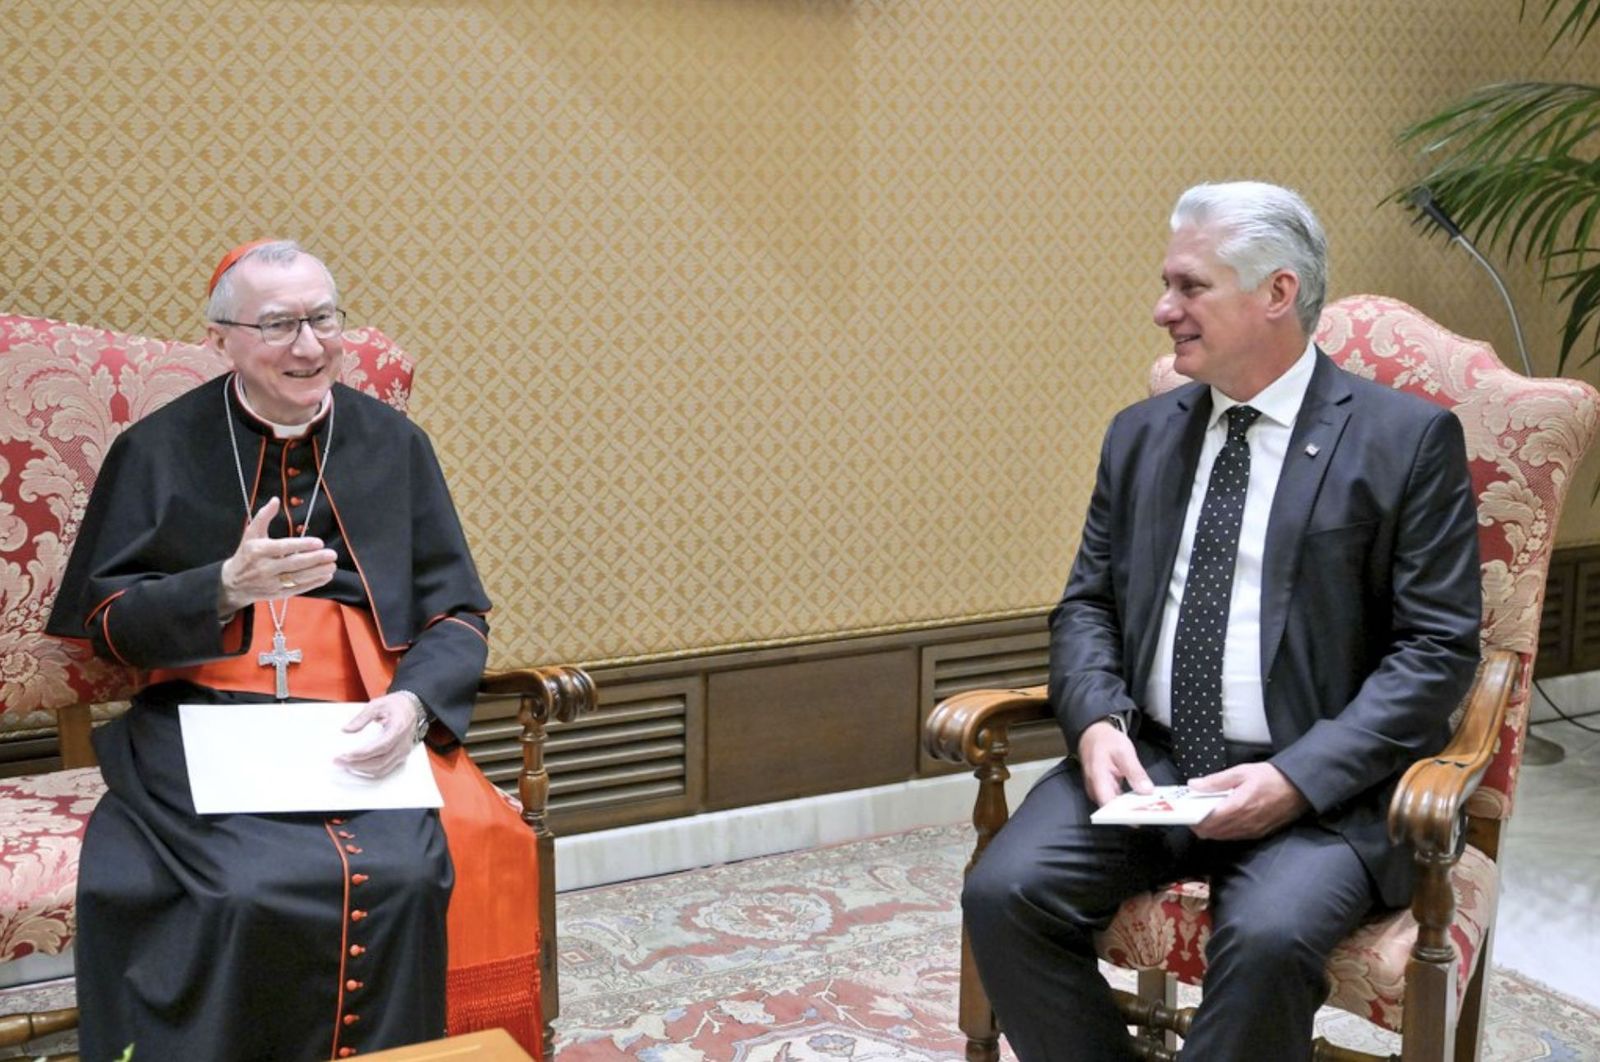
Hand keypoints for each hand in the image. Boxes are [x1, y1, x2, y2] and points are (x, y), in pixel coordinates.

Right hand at [217, 498, 338, 614]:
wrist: (233, 582)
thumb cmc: (246, 554)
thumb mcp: (251, 533)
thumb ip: (264, 516)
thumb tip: (276, 500)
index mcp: (259, 550)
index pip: (283, 547)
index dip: (302, 545)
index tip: (319, 542)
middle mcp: (265, 568)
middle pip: (293, 564)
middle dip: (315, 559)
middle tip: (332, 554)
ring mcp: (271, 583)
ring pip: (297, 578)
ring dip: (317, 572)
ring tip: (332, 565)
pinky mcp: (277, 594)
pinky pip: (297, 589)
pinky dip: (313, 584)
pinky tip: (326, 577)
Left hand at [335, 693, 420, 777]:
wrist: (412, 708)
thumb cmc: (396, 705)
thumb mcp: (377, 704)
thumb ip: (361, 718)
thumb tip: (347, 730)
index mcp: (398, 728)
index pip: (381, 747)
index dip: (362, 754)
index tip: (345, 755)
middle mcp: (403, 743)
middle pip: (380, 762)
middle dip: (356, 764)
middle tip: (339, 761)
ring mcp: (403, 752)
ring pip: (382, 769)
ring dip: (362, 770)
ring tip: (345, 764)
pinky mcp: (400, 757)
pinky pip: (384, 769)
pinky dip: (369, 771)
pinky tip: (358, 766)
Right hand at [1077, 719, 1153, 807]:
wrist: (1093, 734)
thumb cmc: (1106, 741)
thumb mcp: (1124, 751)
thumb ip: (1135, 771)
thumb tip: (1147, 790)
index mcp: (1097, 778)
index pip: (1108, 805)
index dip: (1124, 815)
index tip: (1141, 818)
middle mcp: (1095, 789)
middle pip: (1112, 809)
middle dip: (1133, 813)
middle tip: (1152, 813)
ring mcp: (1098, 791)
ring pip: (1115, 807)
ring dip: (1132, 808)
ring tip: (1151, 808)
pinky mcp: (1104, 791)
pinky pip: (1116, 801)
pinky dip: (1129, 802)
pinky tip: (1142, 800)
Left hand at [1188, 762, 1308, 839]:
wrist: (1299, 789)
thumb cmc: (1270, 778)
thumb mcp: (1241, 772)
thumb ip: (1215, 781)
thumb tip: (1193, 785)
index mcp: (1237, 807)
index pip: (1206, 822)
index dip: (1192, 819)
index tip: (1185, 811)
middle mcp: (1243, 823)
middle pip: (1211, 833)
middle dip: (1198, 825)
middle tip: (1194, 812)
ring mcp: (1251, 831)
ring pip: (1222, 837)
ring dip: (1211, 829)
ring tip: (1206, 814)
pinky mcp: (1258, 833)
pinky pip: (1234, 837)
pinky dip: (1224, 831)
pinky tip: (1223, 819)